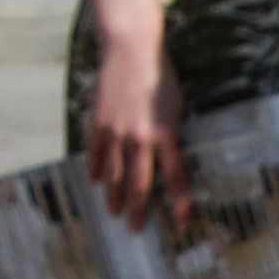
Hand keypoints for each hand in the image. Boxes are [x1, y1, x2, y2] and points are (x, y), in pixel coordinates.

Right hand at [76, 0, 178, 225]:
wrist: (131, 49)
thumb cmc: (160, 75)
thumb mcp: (176, 105)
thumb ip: (172, 132)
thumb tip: (170, 156)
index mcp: (165, 133)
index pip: (175, 177)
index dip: (180, 202)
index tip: (182, 223)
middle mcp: (140, 138)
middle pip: (139, 183)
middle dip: (138, 209)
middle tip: (136, 229)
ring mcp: (116, 132)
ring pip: (113, 174)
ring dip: (113, 196)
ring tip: (114, 213)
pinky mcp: (99, 122)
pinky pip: (95, 153)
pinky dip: (96, 169)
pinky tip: (96, 182)